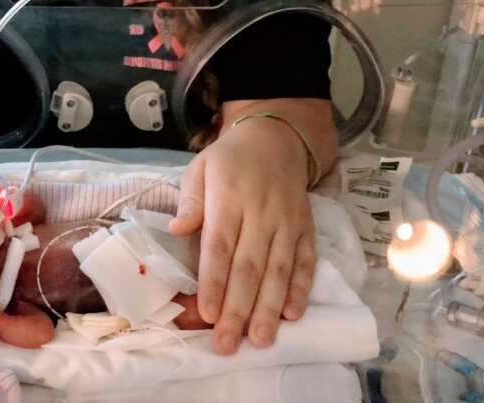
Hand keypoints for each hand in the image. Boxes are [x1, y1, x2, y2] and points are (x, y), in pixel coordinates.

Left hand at [168, 117, 316, 354]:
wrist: (274, 139)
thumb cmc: (228, 161)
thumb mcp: (200, 168)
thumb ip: (190, 201)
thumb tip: (176, 230)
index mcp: (230, 198)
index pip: (220, 245)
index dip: (213, 280)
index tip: (206, 312)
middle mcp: (262, 213)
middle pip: (249, 267)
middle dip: (238, 308)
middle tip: (226, 343)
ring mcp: (288, 222)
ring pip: (279, 270)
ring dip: (270, 308)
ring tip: (260, 340)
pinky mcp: (306, 229)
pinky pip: (306, 262)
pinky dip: (301, 289)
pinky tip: (293, 315)